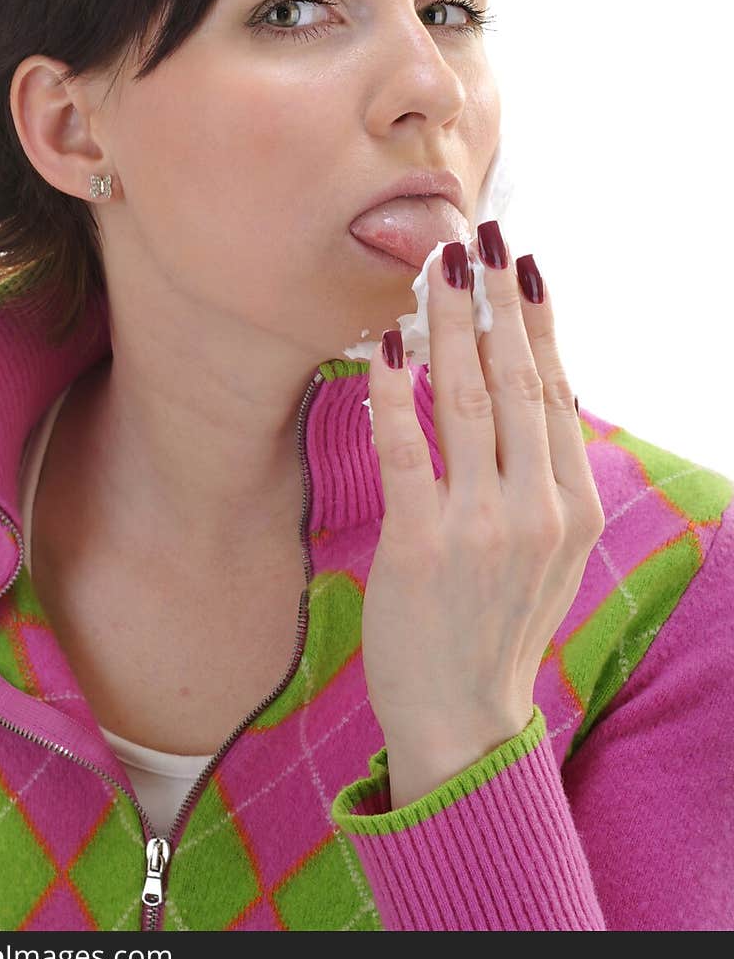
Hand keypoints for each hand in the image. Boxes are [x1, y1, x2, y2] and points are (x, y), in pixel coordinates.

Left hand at [363, 222, 605, 792]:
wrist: (463, 720)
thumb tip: (535, 390)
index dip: (537, 320)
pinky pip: (405, 450)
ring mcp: (480, 527)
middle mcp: (537, 509)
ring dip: (447, 326)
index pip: (555, 389)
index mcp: (574, 505)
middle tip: (475, 238)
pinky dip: (394, 394)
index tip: (522, 263)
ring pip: (464, 400)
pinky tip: (386, 349)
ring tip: (434, 270)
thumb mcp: (552, 552)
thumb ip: (548, 476)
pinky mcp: (419, 546)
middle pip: (513, 380)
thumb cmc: (498, 623)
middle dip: (492, 301)